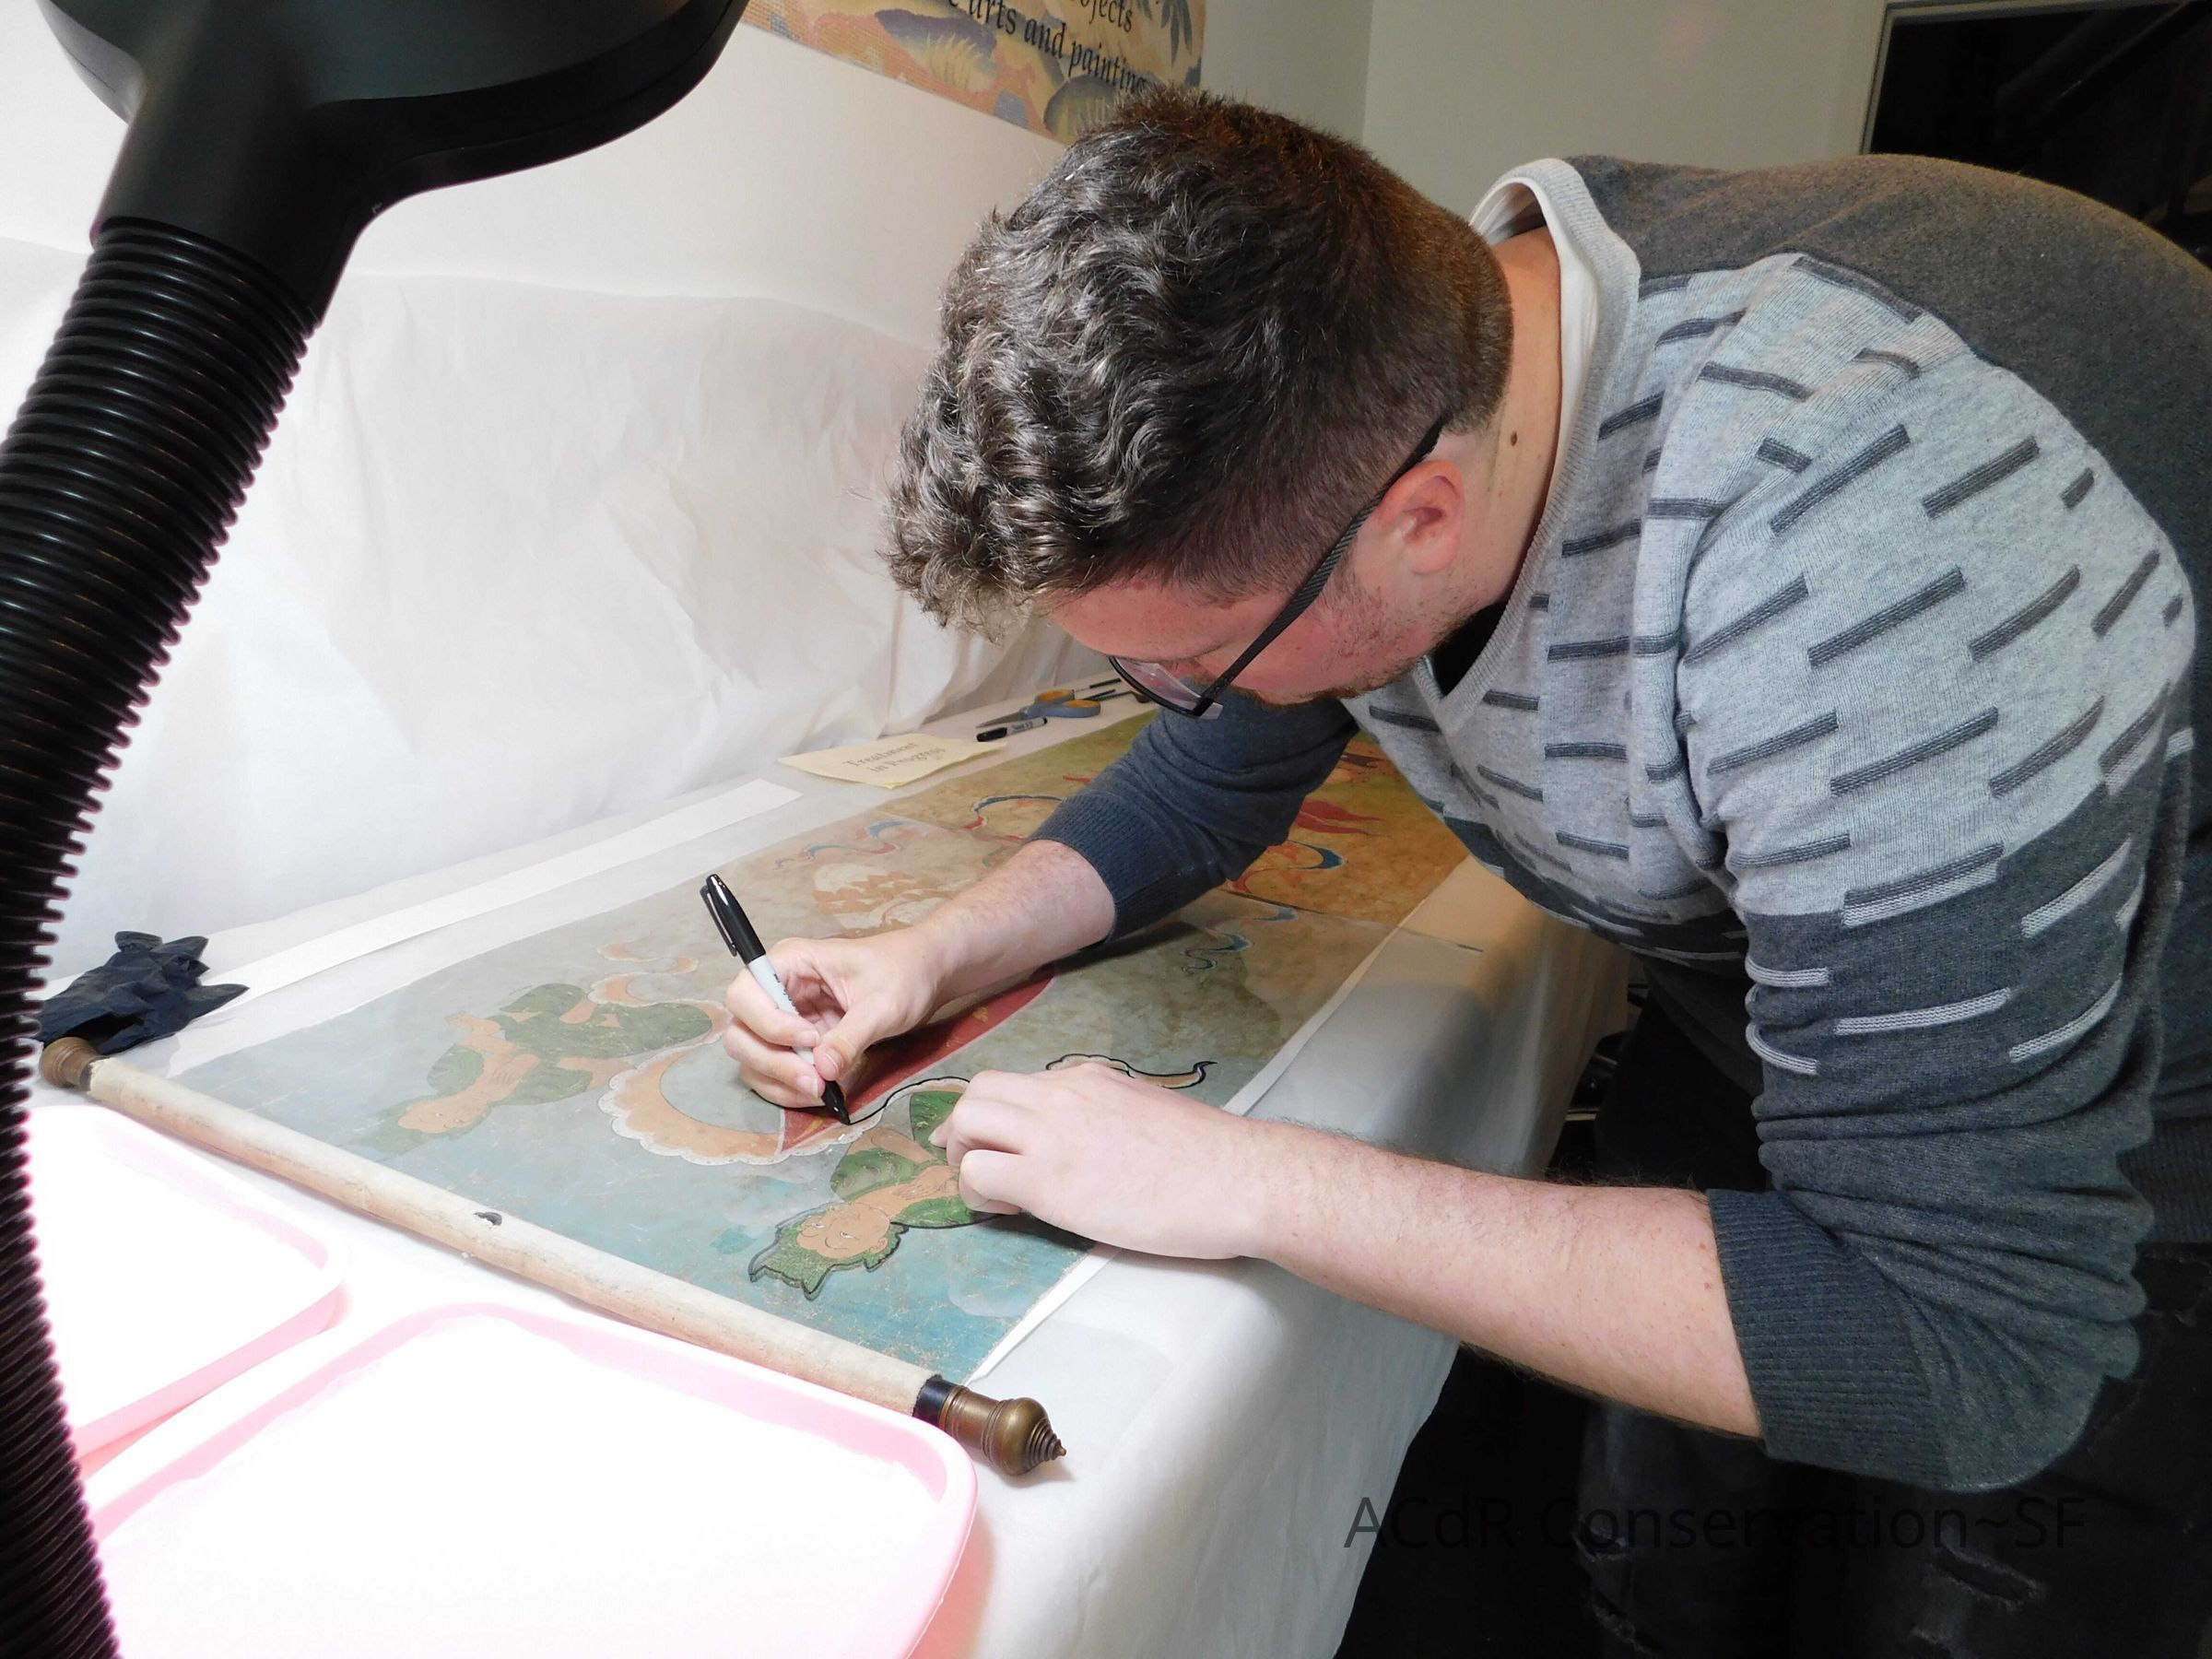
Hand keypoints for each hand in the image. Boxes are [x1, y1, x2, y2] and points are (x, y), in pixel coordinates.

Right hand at [723, 930, 942, 1108]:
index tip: (810, 1038)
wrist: (923, 977)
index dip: (768, 1023)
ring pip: (752, 1058)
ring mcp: (782, 1020)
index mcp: (790, 963)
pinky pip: (773, 1072)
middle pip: (741, 1032)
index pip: (745, 994)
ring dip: (779, 1081)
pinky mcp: (795, 1044)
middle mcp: (776, 990)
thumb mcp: (882, 1004)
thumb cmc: (902, 973)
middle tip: (815, 1081)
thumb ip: (850, 1037)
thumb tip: (822, 1072)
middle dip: (772, 1062)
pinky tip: (820, 1093)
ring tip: (821, 1091)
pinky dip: (788, 1088)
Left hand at [931, 1062, 1282, 1258]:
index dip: (995, 1115)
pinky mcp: (1049, 1182)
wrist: (1239, 1177)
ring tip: (992, 1192)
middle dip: (964, 1130)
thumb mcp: (1146, 1110)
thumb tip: (1084, 1139)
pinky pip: (980, 1174)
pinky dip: (978, 1193)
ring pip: (966, 1124)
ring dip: (964, 1158)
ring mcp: (1051, 1135)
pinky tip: (1011, 1212)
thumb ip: (1105, 1113)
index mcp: (1087, 1079)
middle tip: (978, 1166)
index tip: (992, 1142)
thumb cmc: (1209, 1158)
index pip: (1016, 1083)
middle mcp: (1061, 1095)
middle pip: (978, 1092)